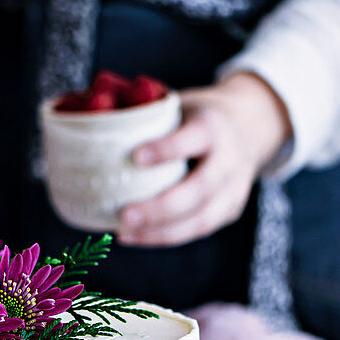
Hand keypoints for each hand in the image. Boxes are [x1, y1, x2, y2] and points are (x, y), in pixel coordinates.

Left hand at [117, 72, 291, 246]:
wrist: (250, 124)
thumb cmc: (197, 114)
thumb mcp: (181, 103)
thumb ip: (148, 113)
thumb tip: (88, 114)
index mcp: (214, 125)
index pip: (194, 138)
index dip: (168, 149)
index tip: (136, 156)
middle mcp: (230, 159)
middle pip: (201, 189)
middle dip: (162, 207)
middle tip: (125, 215)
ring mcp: (235, 188)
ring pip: (201, 218)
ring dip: (160, 231)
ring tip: (124, 233)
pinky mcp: (230, 209)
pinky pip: (198, 229)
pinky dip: (165, 236)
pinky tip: (135, 237)